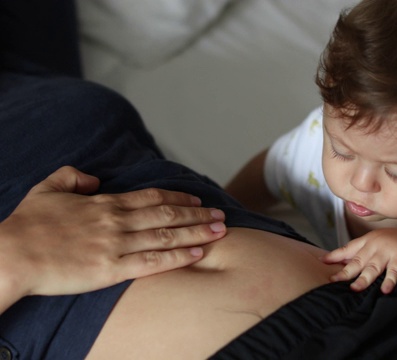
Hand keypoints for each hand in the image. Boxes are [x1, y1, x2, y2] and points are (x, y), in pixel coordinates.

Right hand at [0, 166, 225, 310]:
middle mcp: (117, 221)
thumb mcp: (48, 189)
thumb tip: (94, 178)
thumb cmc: (27, 225)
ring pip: (167, 235)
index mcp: (105, 203)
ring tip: (220, 232)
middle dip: (198, 214)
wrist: (12, 254)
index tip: (197, 199)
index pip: (152, 197)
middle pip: (168, 214)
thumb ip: (73, 177)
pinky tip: (197, 254)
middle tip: (221, 215)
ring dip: (197, 233)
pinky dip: (178, 257)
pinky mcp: (112, 269)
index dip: (179, 197)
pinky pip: (153, 262)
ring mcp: (116, 245)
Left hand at [321, 228, 396, 293]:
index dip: (335, 255)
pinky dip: (389, 281)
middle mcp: (374, 247)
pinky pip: (394, 272)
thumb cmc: (391, 244)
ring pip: (373, 268)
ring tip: (355, 288)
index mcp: (366, 242)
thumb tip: (335, 262)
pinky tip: (385, 290)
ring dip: (364, 279)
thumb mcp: (373, 244)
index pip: (347, 249)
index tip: (322, 262)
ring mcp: (387, 253)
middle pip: (358, 261)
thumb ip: (357, 253)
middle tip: (334, 281)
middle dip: (346, 272)